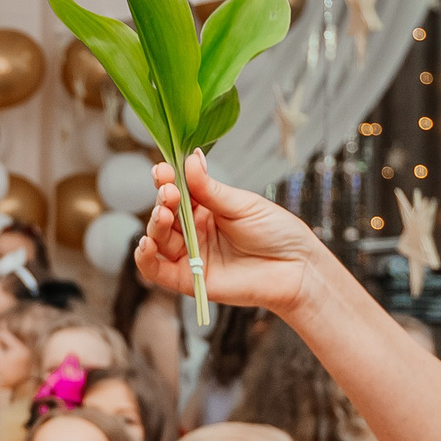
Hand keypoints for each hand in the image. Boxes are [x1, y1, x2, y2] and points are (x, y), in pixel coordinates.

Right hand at [140, 151, 320, 316]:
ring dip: (154, 224)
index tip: (164, 169)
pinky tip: (146, 243)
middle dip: (163, 200)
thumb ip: (211, 189)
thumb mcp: (243, 205)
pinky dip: (144, 258)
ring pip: (158, 239)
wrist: (297, 269)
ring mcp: (190, 256)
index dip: (167, 180)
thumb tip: (191, 159)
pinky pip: (157, 271)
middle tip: (170, 192)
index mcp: (206, 208)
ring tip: (164, 213)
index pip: (177, 191)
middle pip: (165, 214)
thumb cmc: (276, 233)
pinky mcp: (189, 280)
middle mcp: (194, 231)